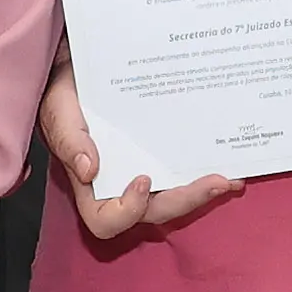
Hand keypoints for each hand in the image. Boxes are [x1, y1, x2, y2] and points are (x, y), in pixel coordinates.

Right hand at [46, 68, 237, 246]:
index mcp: (91, 185)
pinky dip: (205, 169)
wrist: (80, 70)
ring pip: (175, 196)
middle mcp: (121, 185)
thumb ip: (69, 139)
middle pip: (155, 211)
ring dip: (204, 191)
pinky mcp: (161, 154)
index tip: (143, 179)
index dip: (128, 211)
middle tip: (216, 182)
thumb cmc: (63, 94)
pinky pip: (184, 171)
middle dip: (187, 200)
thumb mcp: (59, 111)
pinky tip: (229, 159)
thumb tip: (89, 169)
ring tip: (231, 177)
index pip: (106, 221)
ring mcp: (144, 171)